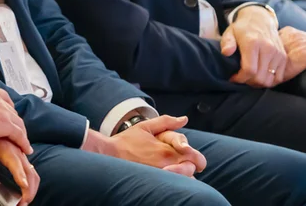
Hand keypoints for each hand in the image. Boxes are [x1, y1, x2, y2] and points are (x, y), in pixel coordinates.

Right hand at [0, 84, 31, 154]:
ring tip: (23, 143)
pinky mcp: (6, 125)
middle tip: (17, 132)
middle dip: (16, 123)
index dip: (8, 109)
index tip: (8, 115)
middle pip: (13, 113)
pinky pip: (19, 135)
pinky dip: (23, 143)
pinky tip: (26, 149)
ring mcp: (4, 112)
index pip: (4, 99)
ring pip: (18, 124)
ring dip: (22, 134)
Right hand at [84, 115, 204, 175]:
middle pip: (192, 172)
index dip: (197, 158)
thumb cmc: (126, 141)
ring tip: (171, 168)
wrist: (108, 155)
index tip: (191, 155)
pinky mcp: (153, 183)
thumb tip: (184, 119)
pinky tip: (164, 175)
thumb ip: (167, 122)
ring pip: (183, 181)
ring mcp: (161, 176)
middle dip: (189, 166)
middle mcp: (166, 165)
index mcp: (167, 151)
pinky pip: (172, 186)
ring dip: (182, 175)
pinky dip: (173, 181)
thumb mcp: (145, 126)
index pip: (196, 159)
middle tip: (179, 161)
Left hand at [222, 7, 287, 87]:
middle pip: (260, 78)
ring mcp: (277, 53)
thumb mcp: (230, 32)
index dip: (240, 78)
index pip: (249, 70)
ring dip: (258, 83)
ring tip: (250, 78)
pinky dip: (269, 81)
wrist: (260, 19)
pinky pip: (278, 77)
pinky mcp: (283, 57)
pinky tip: (260, 75)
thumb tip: (226, 52)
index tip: (233, 78)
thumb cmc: (242, 28)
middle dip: (248, 82)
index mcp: (253, 43)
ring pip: (269, 80)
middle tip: (241, 78)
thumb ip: (227, 42)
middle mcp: (268, 48)